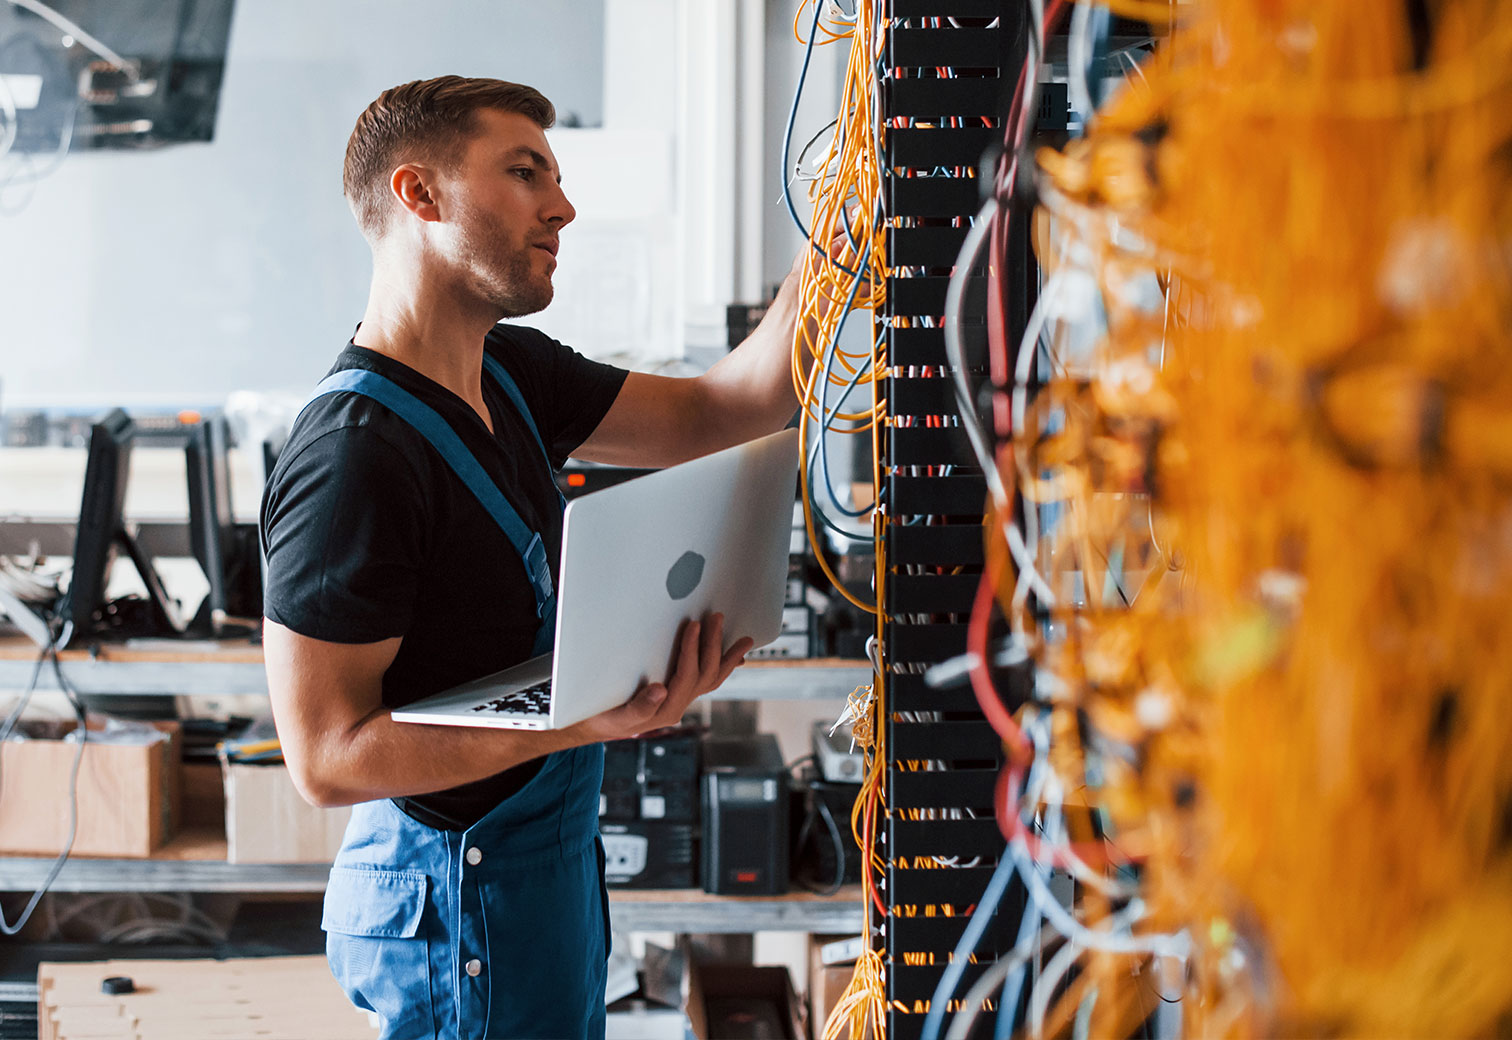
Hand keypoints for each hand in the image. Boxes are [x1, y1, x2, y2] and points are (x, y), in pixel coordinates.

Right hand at [568, 613, 753, 743]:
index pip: (686, 676)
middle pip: (706, 674)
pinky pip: (707, 680)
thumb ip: (639, 707)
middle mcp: (679, 705)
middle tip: (716, 617)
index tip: (693, 624)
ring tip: (743, 640)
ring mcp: (681, 699)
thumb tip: (660, 689)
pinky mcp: (679, 693)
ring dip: (727, 656)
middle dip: (713, 644)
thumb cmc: (604, 717)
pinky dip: (723, 667)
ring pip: (712, 678)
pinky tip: (734, 658)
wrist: (597, 725)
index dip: (692, 649)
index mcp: (667, 709)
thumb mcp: (617, 715)